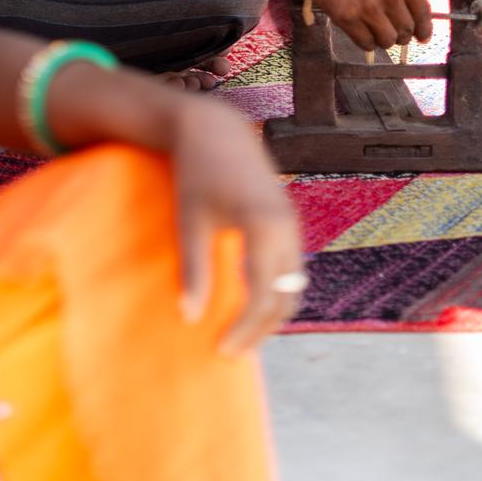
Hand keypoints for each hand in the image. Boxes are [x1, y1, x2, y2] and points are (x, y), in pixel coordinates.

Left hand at [167, 94, 304, 354]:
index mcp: (264, 228)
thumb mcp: (190, 222)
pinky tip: (248, 300)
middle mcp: (287, 228)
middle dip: (261, 328)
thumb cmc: (196, 174)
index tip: (221, 351)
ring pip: (293, 284)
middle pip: (286, 297)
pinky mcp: (287, 218)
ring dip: (271, 311)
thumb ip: (193, 271)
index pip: (262, 295)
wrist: (215, 128)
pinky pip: (289, 266)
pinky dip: (275, 290)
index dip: (244, 328)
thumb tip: (189, 319)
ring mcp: (292, 222)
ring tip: (241, 334)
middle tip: (233, 352)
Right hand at [284, 0, 432, 50]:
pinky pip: (366, 43)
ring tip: (377, 33)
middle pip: (407, 30)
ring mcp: (370, 7)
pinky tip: (362, 34)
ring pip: (388, 40)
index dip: (424, 30)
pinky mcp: (348, 17)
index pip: (423, 13)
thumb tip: (417, 0)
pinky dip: (367, 43)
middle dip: (402, 35)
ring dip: (384, 40)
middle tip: (395, 34)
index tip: (422, 37)